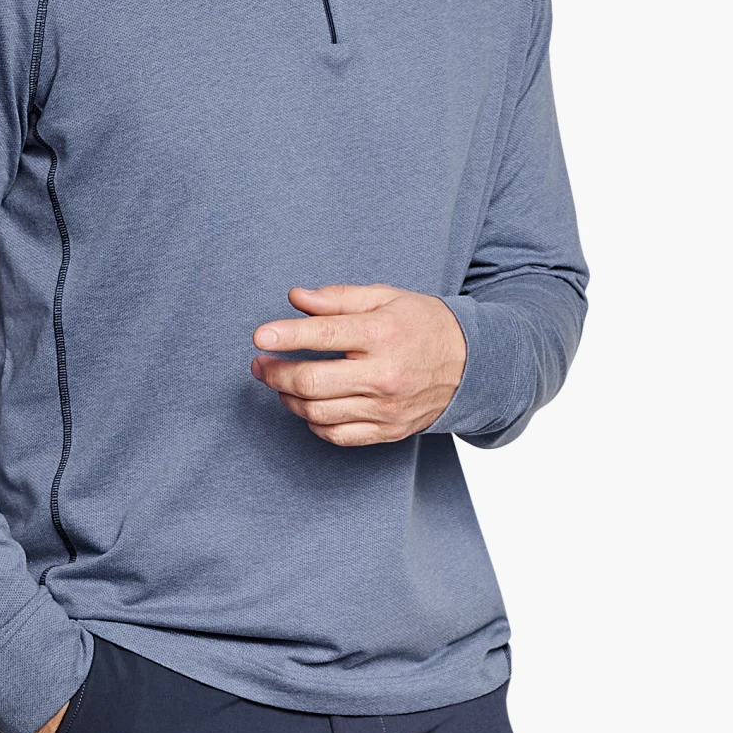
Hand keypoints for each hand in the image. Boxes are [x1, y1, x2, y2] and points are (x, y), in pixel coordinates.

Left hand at [250, 284, 466, 444]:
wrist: (472, 364)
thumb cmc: (422, 323)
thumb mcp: (385, 297)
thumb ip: (338, 298)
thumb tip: (296, 298)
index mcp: (382, 334)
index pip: (324, 335)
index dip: (286, 336)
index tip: (260, 336)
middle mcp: (384, 374)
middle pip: (313, 381)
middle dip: (276, 372)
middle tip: (259, 363)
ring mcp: (386, 408)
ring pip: (318, 412)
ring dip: (288, 397)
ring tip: (278, 382)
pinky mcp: (388, 431)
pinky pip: (338, 435)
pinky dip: (313, 422)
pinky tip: (306, 405)